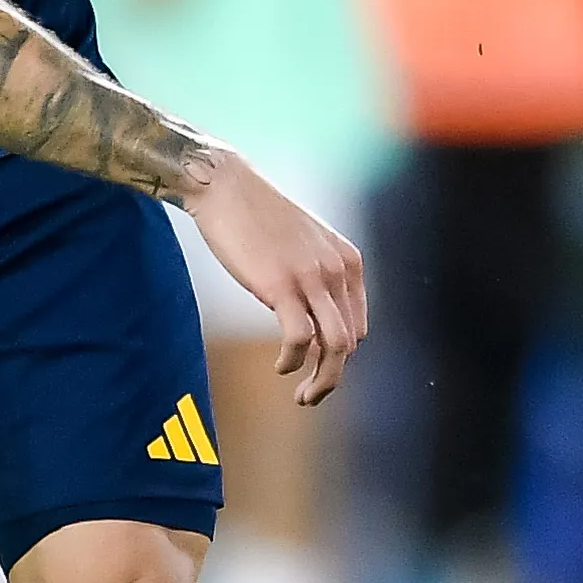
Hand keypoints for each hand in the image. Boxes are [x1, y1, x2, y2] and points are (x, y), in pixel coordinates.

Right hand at [182, 152, 366, 405]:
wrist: (225, 186)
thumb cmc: (255, 215)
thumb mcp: (301, 244)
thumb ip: (314, 275)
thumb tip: (310, 313)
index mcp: (348, 261)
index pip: (357, 324)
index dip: (337, 354)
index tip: (312, 367)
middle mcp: (338, 270)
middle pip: (350, 341)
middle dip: (332, 375)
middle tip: (307, 395)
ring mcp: (312, 278)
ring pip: (335, 346)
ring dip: (321, 380)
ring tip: (301, 397)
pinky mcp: (282, 286)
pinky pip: (300, 338)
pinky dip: (293, 361)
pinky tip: (280, 367)